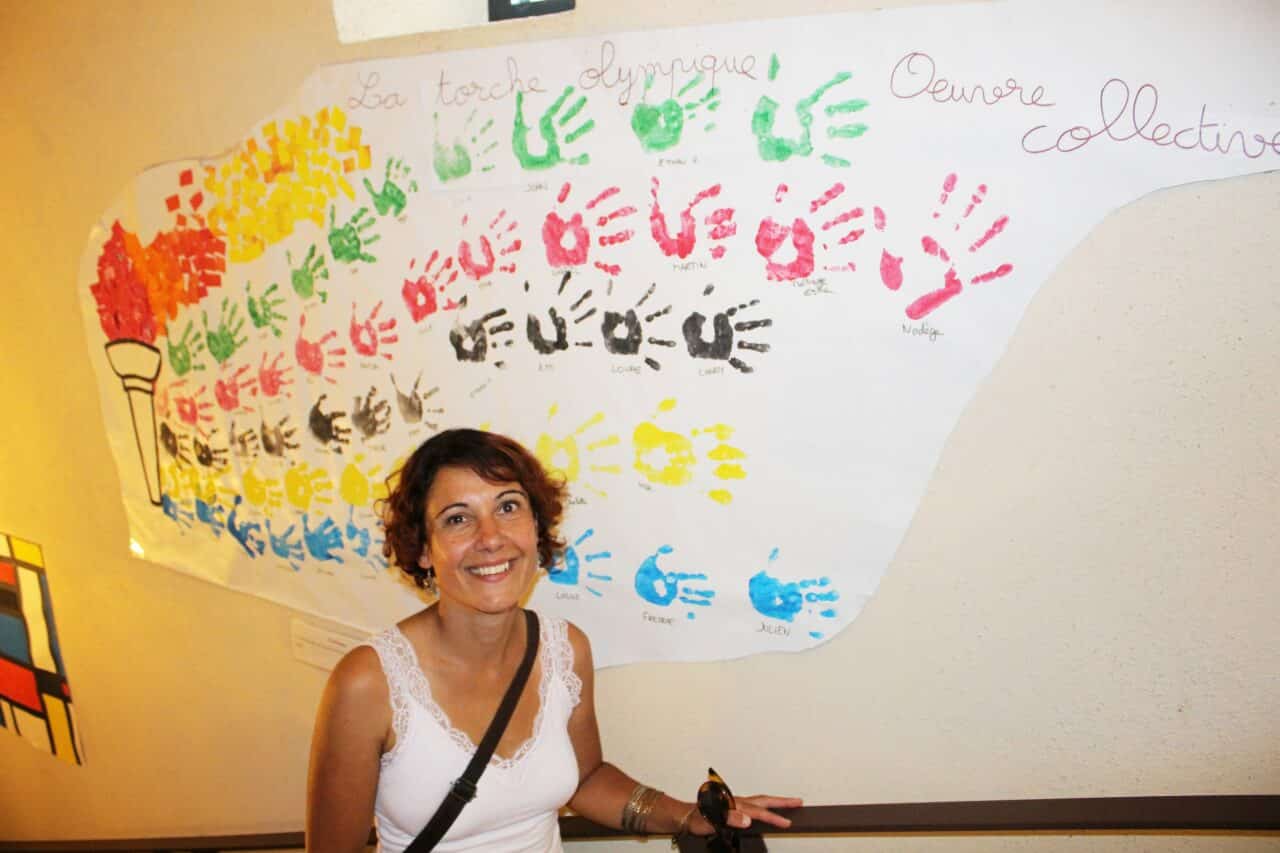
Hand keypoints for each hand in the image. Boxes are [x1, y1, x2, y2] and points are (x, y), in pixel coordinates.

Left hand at [685, 794, 802, 835]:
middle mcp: (738, 801)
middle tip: (798, 801)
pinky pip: (754, 804)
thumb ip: (730, 819)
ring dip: (774, 801)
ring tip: (788, 803)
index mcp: (735, 805)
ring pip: (760, 800)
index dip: (774, 817)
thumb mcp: (713, 820)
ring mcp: (736, 802)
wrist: (686, 815)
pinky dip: (764, 804)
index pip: (759, 812)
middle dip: (782, 801)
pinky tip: (766, 809)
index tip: (787, 822)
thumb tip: (747, 819)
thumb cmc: (698, 818)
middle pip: (764, 800)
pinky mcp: (734, 806)